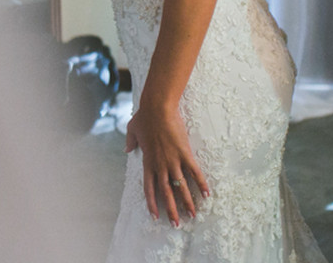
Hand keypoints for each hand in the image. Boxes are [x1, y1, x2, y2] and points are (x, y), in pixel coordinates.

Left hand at [124, 99, 208, 226]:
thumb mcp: (132, 129)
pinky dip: (200, 183)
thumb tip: (126, 149)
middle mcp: (160, 165)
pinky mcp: (184, 153)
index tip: (156, 216)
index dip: (152, 203)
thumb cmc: (145, 116)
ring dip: (187, 202)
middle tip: (177, 224)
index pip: (149, 188)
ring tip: (193, 215)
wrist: (157, 107)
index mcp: (147, 162)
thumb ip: (130, 141)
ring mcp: (173, 160)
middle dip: (172, 210)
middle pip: (166, 193)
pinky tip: (206, 194)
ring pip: (180, 187)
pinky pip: (194, 172)